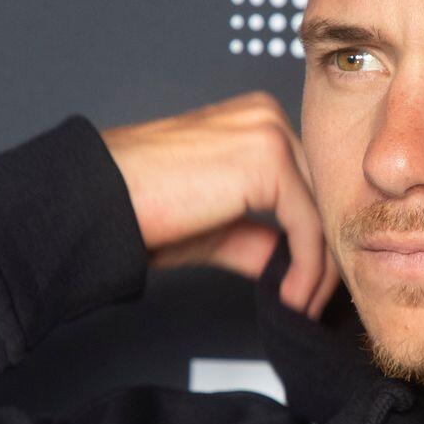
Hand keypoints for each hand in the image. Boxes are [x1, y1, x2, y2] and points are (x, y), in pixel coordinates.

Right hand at [101, 91, 341, 317]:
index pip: (307, 184)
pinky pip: (307, 223)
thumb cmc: (142, 208)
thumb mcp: (217, 227)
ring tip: (300, 306)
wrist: (100, 202)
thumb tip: (293, 265)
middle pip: (320, 194)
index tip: (308, 286)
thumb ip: (258, 237)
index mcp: (256, 122)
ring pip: (321, 210)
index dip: (314, 239)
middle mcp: (268, 117)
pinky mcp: (268, 159)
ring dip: (319, 270)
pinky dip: (307, 268)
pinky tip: (290, 297)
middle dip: (322, 256)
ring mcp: (270, 133)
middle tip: (313, 303)